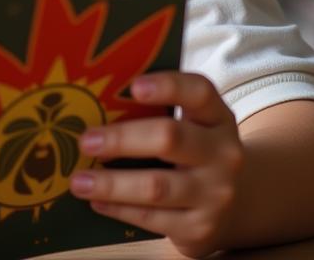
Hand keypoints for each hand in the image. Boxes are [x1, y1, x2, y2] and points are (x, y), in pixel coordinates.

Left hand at [68, 71, 242, 258]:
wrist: (234, 203)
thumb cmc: (193, 148)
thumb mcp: (190, 123)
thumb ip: (155, 110)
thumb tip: (92, 101)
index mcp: (216, 116)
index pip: (199, 92)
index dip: (168, 86)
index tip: (133, 86)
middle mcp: (224, 153)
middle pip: (170, 138)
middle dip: (122, 139)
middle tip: (86, 141)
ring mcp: (216, 193)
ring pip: (157, 186)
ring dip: (111, 184)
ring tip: (78, 181)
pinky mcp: (201, 228)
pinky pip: (153, 218)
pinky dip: (119, 209)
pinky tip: (96, 201)